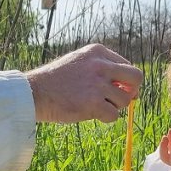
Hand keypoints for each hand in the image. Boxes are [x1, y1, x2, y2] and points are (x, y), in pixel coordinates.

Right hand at [26, 44, 142, 123]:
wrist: (34, 92)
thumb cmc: (55, 80)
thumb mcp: (78, 62)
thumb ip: (101, 68)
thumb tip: (129, 87)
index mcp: (97, 52)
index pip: (126, 65)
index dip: (125, 81)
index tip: (116, 89)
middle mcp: (100, 65)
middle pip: (136, 78)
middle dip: (131, 91)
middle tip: (119, 99)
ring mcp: (98, 84)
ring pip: (125, 100)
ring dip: (114, 107)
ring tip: (95, 106)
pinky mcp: (93, 103)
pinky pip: (114, 115)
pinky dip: (105, 118)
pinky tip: (90, 114)